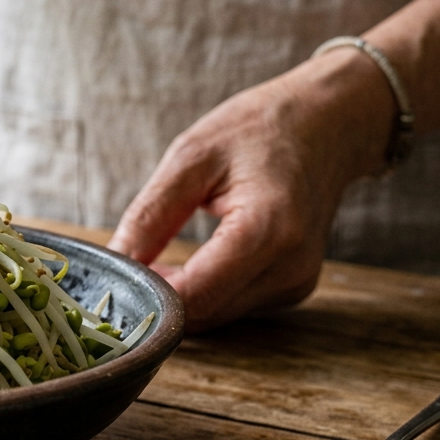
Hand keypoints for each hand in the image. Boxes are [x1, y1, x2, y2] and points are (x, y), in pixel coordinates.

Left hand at [108, 49, 395, 331]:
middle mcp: (290, 268)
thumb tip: (114, 261)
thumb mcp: (191, 157)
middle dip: (156, 298)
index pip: (194, 295)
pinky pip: (231, 305)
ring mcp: (296, 284)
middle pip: (203, 313)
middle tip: (122, 265)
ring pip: (215, 316)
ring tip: (153, 258)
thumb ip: (150, 215)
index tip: (111, 276)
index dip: (146, 295)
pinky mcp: (292, 289)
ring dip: (177, 298)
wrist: (329, 123)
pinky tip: (185, 264)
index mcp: (268, 230)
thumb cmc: (260, 129)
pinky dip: (201, 292)